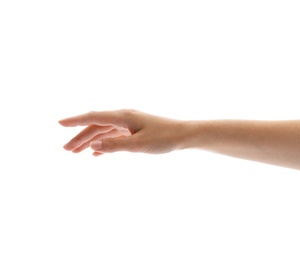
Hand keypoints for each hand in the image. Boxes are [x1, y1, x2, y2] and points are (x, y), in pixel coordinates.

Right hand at [59, 109, 186, 155]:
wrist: (184, 135)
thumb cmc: (164, 138)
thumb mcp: (138, 145)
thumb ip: (115, 145)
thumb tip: (92, 144)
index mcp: (123, 116)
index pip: (94, 117)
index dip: (75, 121)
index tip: (59, 123)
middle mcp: (124, 117)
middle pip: (96, 125)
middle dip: (80, 136)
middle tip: (66, 150)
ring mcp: (129, 123)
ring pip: (104, 131)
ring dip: (90, 140)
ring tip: (76, 152)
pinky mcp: (135, 130)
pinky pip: (114, 135)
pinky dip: (103, 143)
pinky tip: (96, 153)